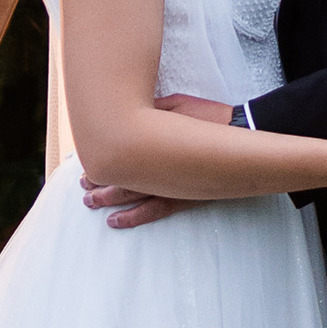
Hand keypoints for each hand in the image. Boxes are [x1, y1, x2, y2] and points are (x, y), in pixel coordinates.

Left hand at [79, 92, 227, 219]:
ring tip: (92, 204)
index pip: (119, 154)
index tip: (85, 163)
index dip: (101, 160)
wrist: (243, 134)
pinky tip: (117, 222)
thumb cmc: (210, 117)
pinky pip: (153, 210)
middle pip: (120, 175)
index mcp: (155, 142)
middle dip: (99, 181)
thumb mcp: (176, 105)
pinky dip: (133, 217)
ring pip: (131, 195)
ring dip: (109, 199)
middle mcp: (158, 167)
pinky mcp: (183, 197)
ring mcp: (169, 185)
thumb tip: (133, 116)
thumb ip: (153, 112)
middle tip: (83, 187)